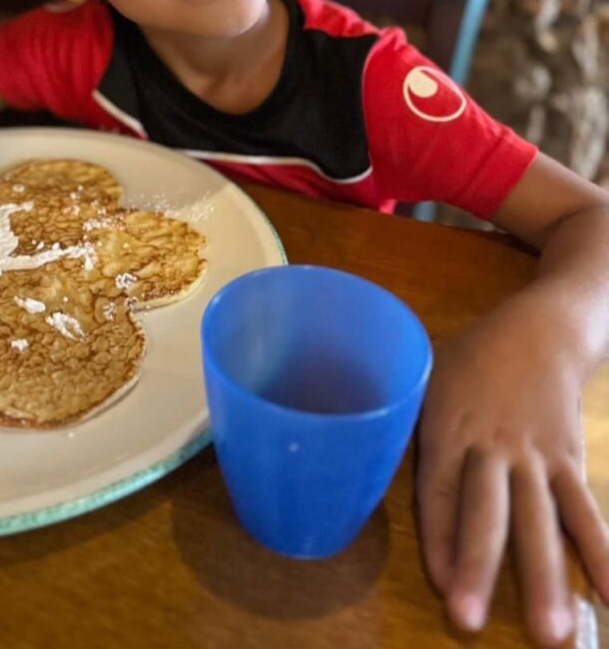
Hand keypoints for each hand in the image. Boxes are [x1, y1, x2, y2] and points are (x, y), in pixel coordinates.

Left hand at [416, 302, 608, 644]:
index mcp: (448, 428)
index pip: (439, 490)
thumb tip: (364, 467)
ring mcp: (535, 456)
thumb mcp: (425, 380)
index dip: (437, 537)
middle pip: (485, 511)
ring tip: (552, 632)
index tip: (438, 583)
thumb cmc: (468, 361)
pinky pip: (585, 509)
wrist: (539, 331)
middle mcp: (491, 447)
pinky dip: (601, 551)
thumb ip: (405, 427)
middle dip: (477, 566)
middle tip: (470, 619)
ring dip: (546, 577)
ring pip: (541, 519)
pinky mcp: (569, 459)